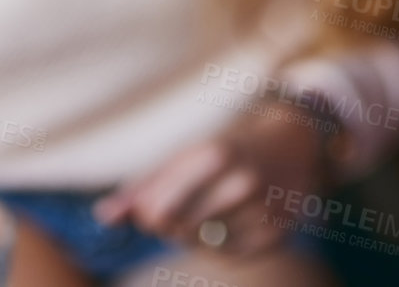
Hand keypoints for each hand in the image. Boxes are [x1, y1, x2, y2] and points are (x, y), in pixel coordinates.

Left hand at [92, 109, 329, 257]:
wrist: (294, 142)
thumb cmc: (226, 149)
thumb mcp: (186, 155)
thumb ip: (142, 186)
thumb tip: (103, 217)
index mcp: (213, 155)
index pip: (156, 210)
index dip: (149, 213)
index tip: (158, 202)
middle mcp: (241, 181)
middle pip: (178, 229)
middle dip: (172, 223)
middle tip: (187, 204)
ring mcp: (263, 209)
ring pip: (204, 245)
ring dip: (198, 234)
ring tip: (212, 208)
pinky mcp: (277, 233)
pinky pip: (230, 255)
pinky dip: (222, 244)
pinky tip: (232, 221)